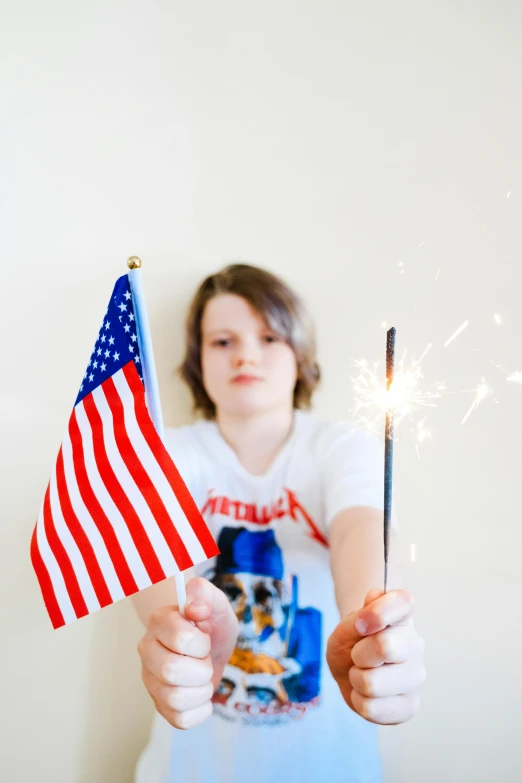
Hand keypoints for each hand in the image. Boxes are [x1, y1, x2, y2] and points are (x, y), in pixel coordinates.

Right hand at [137, 576, 237, 729]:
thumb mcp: (216, 603)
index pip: (180, 639)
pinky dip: (201, 710)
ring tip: (204, 677)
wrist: (212, 645)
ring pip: (174, 699)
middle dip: (202, 668)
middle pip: (171, 671)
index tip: (205, 638)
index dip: (202, 643)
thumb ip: (205, 595)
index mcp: (159, 621)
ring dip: (202, 690)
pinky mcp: (159, 704)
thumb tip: (196, 607)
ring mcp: (150, 679)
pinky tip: (202, 695)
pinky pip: (180, 720)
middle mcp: (147, 650)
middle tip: (205, 660)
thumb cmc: (212, 623)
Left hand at [326, 589, 424, 724]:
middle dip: (359, 653)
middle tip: (358, 654)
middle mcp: (416, 644)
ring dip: (356, 679)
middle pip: (384, 647)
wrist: (350, 667)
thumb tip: (375, 595)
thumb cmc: (353, 642)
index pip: (403, 602)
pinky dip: (358, 701)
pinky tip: (366, 693)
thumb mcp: (348, 625)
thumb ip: (362, 612)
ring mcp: (416, 677)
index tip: (360, 624)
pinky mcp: (410, 706)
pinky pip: (371, 709)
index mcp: (403, 616)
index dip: (376, 613)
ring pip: (372, 684)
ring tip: (362, 674)